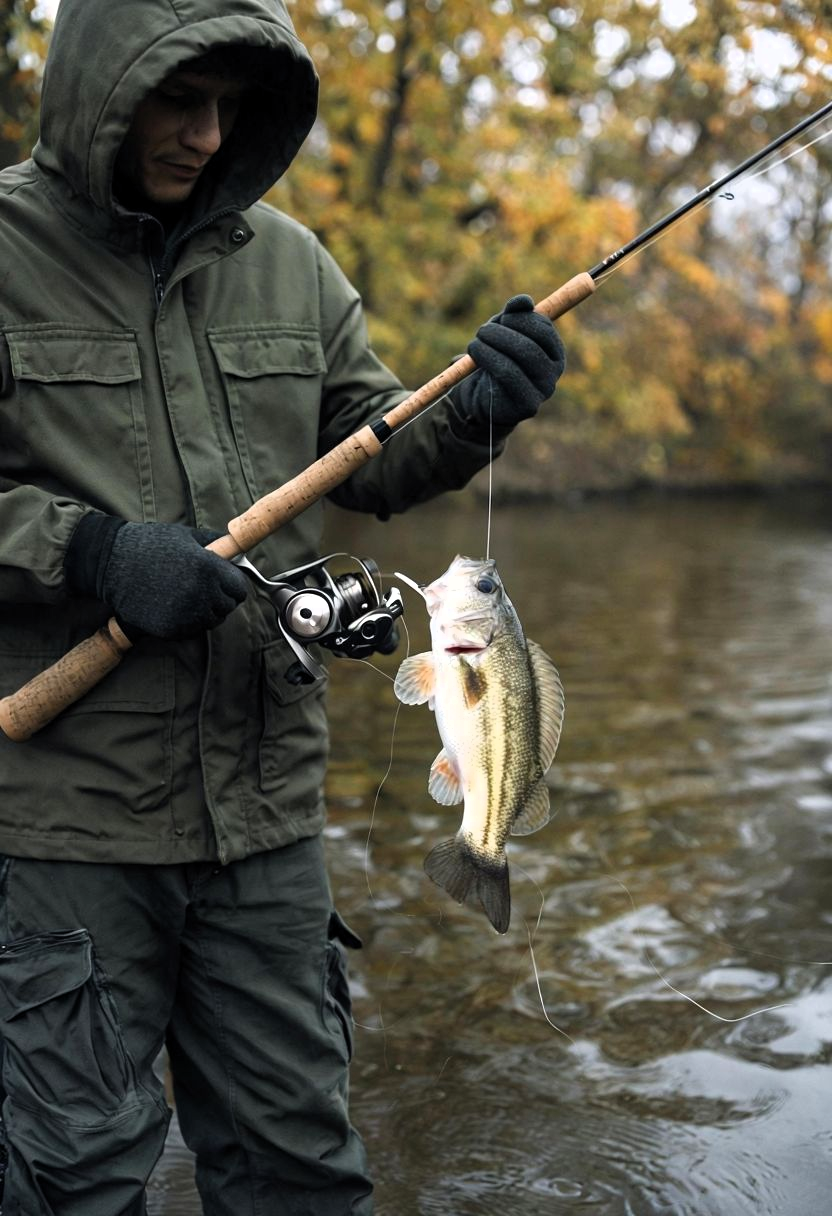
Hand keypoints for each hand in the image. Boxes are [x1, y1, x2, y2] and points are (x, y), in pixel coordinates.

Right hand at [64, 514, 247, 639]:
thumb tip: (236, 552)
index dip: (232, 585)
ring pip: (211, 621)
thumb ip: (215, 544)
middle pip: (227, 607)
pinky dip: (187, 622)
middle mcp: (201, 593)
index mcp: (209, 568)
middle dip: (219, 598)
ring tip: (186, 597)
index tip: (222, 582)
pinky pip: (191, 631)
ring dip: (204, 612)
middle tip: (201, 588)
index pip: (240, 589)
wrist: (112, 563)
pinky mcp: (171, 629)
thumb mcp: (186, 536)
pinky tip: (172, 606)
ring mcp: (186, 614)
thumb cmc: (150, 545)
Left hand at [454, 294, 565, 427]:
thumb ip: (513, 315)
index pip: (544, 329)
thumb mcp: (503, 333)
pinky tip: (474, 355)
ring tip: (475, 343)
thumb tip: (524, 301)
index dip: (522, 318)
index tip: (503, 316)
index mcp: (554, 352)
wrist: (481, 397)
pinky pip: (509, 375)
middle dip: (504, 333)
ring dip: (494, 344)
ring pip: (522, 359)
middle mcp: (554, 372)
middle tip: (482, 330)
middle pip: (533, 345)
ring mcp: (544, 391)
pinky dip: (489, 359)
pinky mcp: (528, 406)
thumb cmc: (495, 359)